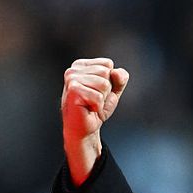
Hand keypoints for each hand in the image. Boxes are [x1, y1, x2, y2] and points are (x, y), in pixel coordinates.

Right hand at [60, 57, 128, 184]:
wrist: (85, 128)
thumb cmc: (96, 108)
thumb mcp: (114, 90)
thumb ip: (120, 78)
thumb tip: (115, 73)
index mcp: (81, 65)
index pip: (108, 64)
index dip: (110, 80)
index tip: (98, 91)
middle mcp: (73, 70)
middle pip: (106, 73)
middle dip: (106, 90)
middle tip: (94, 100)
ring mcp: (71, 79)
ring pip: (104, 84)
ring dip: (102, 99)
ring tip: (91, 104)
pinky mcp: (73, 91)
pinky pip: (98, 96)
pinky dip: (97, 106)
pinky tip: (88, 109)